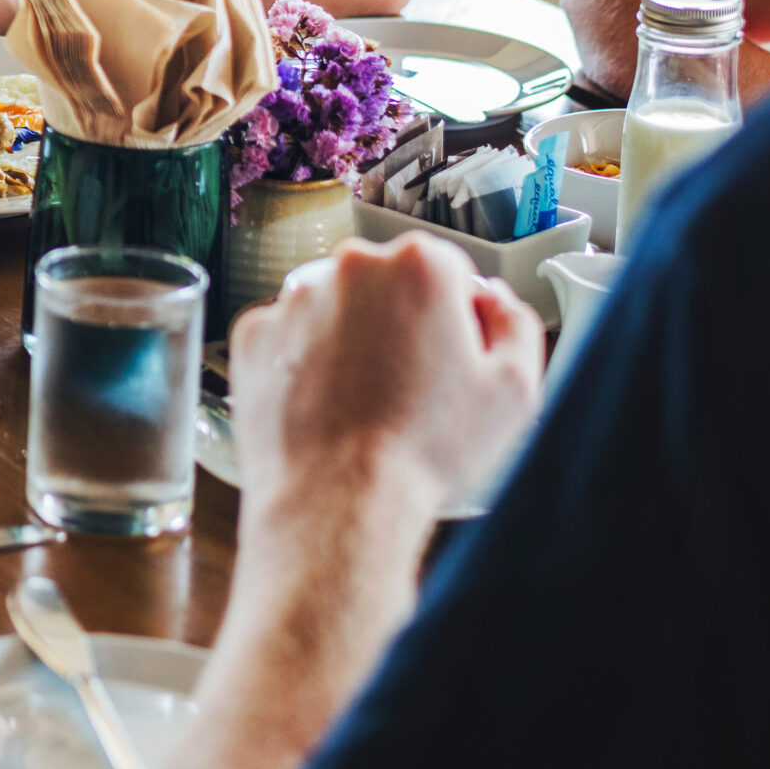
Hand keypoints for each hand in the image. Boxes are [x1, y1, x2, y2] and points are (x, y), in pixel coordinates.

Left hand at [228, 237, 541, 519]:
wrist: (338, 502)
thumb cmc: (423, 451)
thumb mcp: (515, 389)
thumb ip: (515, 322)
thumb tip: (493, 300)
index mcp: (419, 266)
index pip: (448, 272)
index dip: (456, 318)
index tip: (452, 356)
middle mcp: (349, 268)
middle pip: (387, 283)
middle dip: (401, 323)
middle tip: (411, 384)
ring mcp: (293, 299)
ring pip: (335, 308)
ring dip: (351, 339)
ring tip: (367, 402)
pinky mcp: (255, 334)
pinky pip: (290, 338)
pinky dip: (306, 363)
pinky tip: (328, 405)